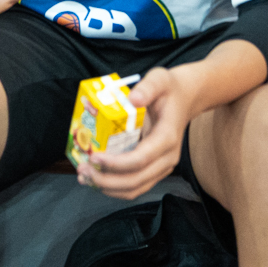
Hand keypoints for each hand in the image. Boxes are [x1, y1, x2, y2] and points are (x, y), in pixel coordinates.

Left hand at [82, 65, 192, 198]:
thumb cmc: (169, 90)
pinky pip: (135, 186)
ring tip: (85, 177)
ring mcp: (162, 167)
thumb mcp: (160, 79)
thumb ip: (147, 88)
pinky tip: (96, 179)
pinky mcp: (155, 170)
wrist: (185, 99)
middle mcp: (167, 157)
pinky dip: (115, 187)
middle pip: (136, 180)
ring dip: (108, 188)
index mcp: (167, 137)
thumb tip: (133, 99)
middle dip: (106, 180)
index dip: (115, 163)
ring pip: (135, 188)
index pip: (140, 159)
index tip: (94, 157)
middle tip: (83, 170)